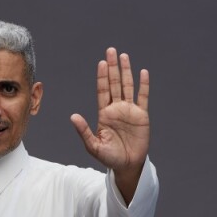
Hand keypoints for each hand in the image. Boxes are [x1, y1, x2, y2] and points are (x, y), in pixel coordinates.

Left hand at [70, 47, 149, 174]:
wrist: (127, 165)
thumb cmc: (109, 157)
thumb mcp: (94, 146)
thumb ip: (84, 131)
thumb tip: (72, 116)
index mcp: (105, 114)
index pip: (103, 91)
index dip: (102, 77)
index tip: (101, 63)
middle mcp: (117, 108)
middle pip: (114, 83)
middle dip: (113, 67)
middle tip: (111, 50)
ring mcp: (130, 110)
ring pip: (128, 86)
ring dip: (126, 71)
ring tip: (123, 56)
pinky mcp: (142, 115)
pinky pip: (143, 97)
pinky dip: (143, 85)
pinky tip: (142, 72)